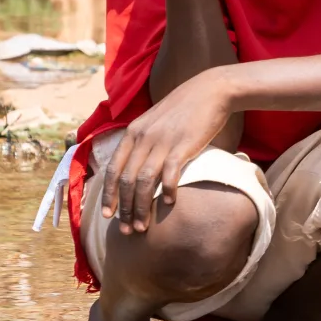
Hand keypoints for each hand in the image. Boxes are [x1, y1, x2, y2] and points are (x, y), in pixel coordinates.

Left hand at [100, 72, 233, 233]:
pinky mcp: (183, 145)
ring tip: (143, 226)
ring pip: (143, 182)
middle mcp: (143, 138)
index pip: (113, 170)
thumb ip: (143, 140)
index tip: (108, 215)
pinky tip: (170, 203)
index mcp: (133, 132)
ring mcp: (162, 142)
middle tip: (127, 229)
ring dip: (141, 207)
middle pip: (126, 181)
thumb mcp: (155, 120)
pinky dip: (167, 191)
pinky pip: (169, 174)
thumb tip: (136, 165)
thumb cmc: (186, 108)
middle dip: (123, 209)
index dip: (108, 195)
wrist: (212, 90)